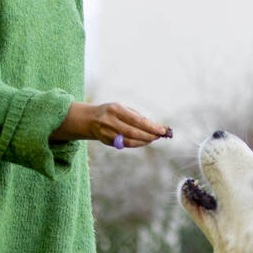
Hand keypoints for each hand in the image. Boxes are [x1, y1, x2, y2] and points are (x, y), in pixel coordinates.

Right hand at [53, 102, 172, 148]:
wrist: (91, 119)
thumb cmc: (112, 112)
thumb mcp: (123, 108)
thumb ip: (137, 116)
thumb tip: (156, 126)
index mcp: (115, 109)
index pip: (136, 120)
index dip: (150, 126)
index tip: (162, 129)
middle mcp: (109, 121)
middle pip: (133, 132)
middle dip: (149, 135)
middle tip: (160, 135)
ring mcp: (107, 133)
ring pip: (130, 141)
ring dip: (144, 141)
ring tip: (154, 138)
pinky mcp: (107, 141)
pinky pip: (125, 145)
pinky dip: (137, 144)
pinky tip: (144, 141)